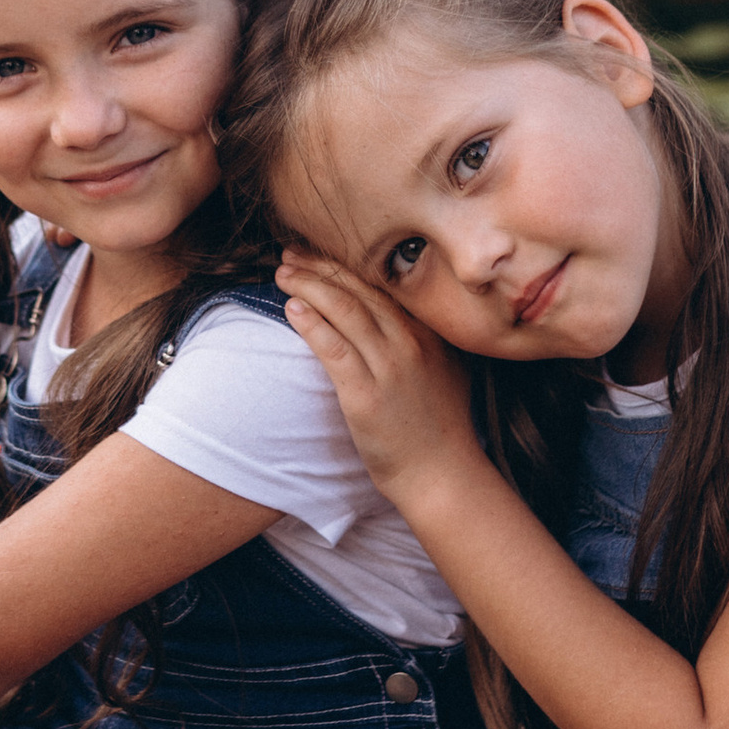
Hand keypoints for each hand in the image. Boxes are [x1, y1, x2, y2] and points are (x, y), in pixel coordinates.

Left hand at [276, 246, 485, 508]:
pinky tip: (292, 307)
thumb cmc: (440, 430)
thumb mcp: (444, 373)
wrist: (443, 476)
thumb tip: (392, 320)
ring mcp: (390, 367)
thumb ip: (422, 343)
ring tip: (284, 272)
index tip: (319, 252)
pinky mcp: (366, 395)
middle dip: (321, 266)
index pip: (382, 285)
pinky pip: (333, 348)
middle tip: (292, 252)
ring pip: (344, 310)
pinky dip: (311, 323)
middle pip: (360, 289)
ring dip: (310, 285)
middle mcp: (411, 343)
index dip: (346, 264)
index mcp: (429, 334)